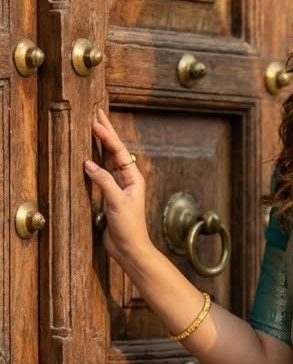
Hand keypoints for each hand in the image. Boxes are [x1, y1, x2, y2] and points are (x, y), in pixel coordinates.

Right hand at [85, 109, 152, 269]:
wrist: (130, 249)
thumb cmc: (130, 227)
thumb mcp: (117, 202)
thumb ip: (103, 181)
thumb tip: (88, 164)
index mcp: (133, 178)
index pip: (118, 151)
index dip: (107, 136)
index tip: (96, 121)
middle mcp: (127, 180)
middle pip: (114, 151)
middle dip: (106, 133)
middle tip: (97, 115)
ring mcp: (118, 187)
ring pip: (108, 160)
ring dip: (101, 145)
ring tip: (94, 129)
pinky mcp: (109, 197)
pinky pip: (101, 174)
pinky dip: (95, 163)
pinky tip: (89, 157)